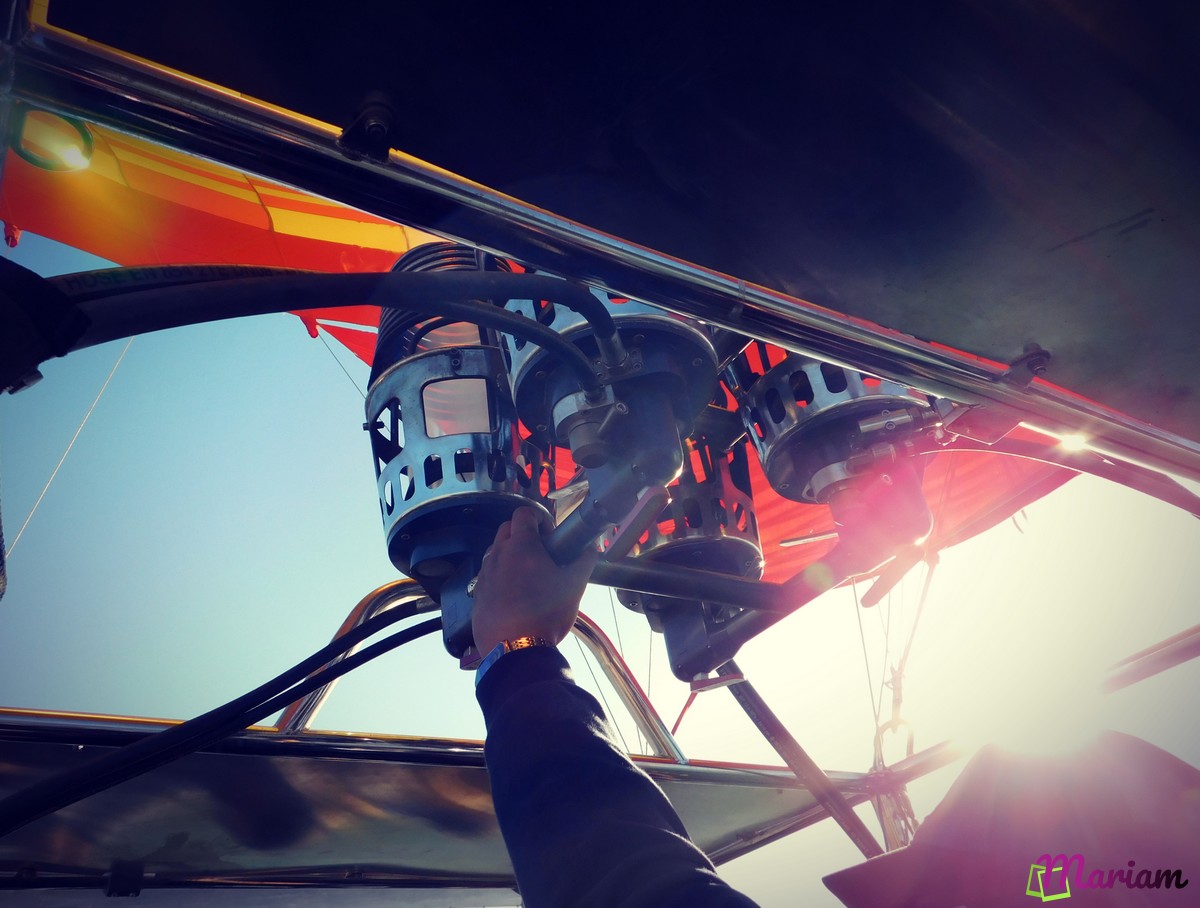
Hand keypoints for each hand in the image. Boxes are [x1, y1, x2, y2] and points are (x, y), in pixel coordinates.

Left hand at [471, 506, 598, 656]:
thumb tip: (591, 550)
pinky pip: (487, 575)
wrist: (516, 650)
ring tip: (526, 574)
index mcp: (522, 546)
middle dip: (522, 533)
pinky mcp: (477, 594)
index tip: (550, 535)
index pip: (524, 513)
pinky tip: (513, 594)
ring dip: (509, 554)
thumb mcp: (573, 586)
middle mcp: (498, 555)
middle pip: (506, 529)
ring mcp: (484, 575)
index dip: (539, 519)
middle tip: (540, 551)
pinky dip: (499, 576)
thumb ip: (584, 562)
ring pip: (494, 552)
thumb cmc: (545, 614)